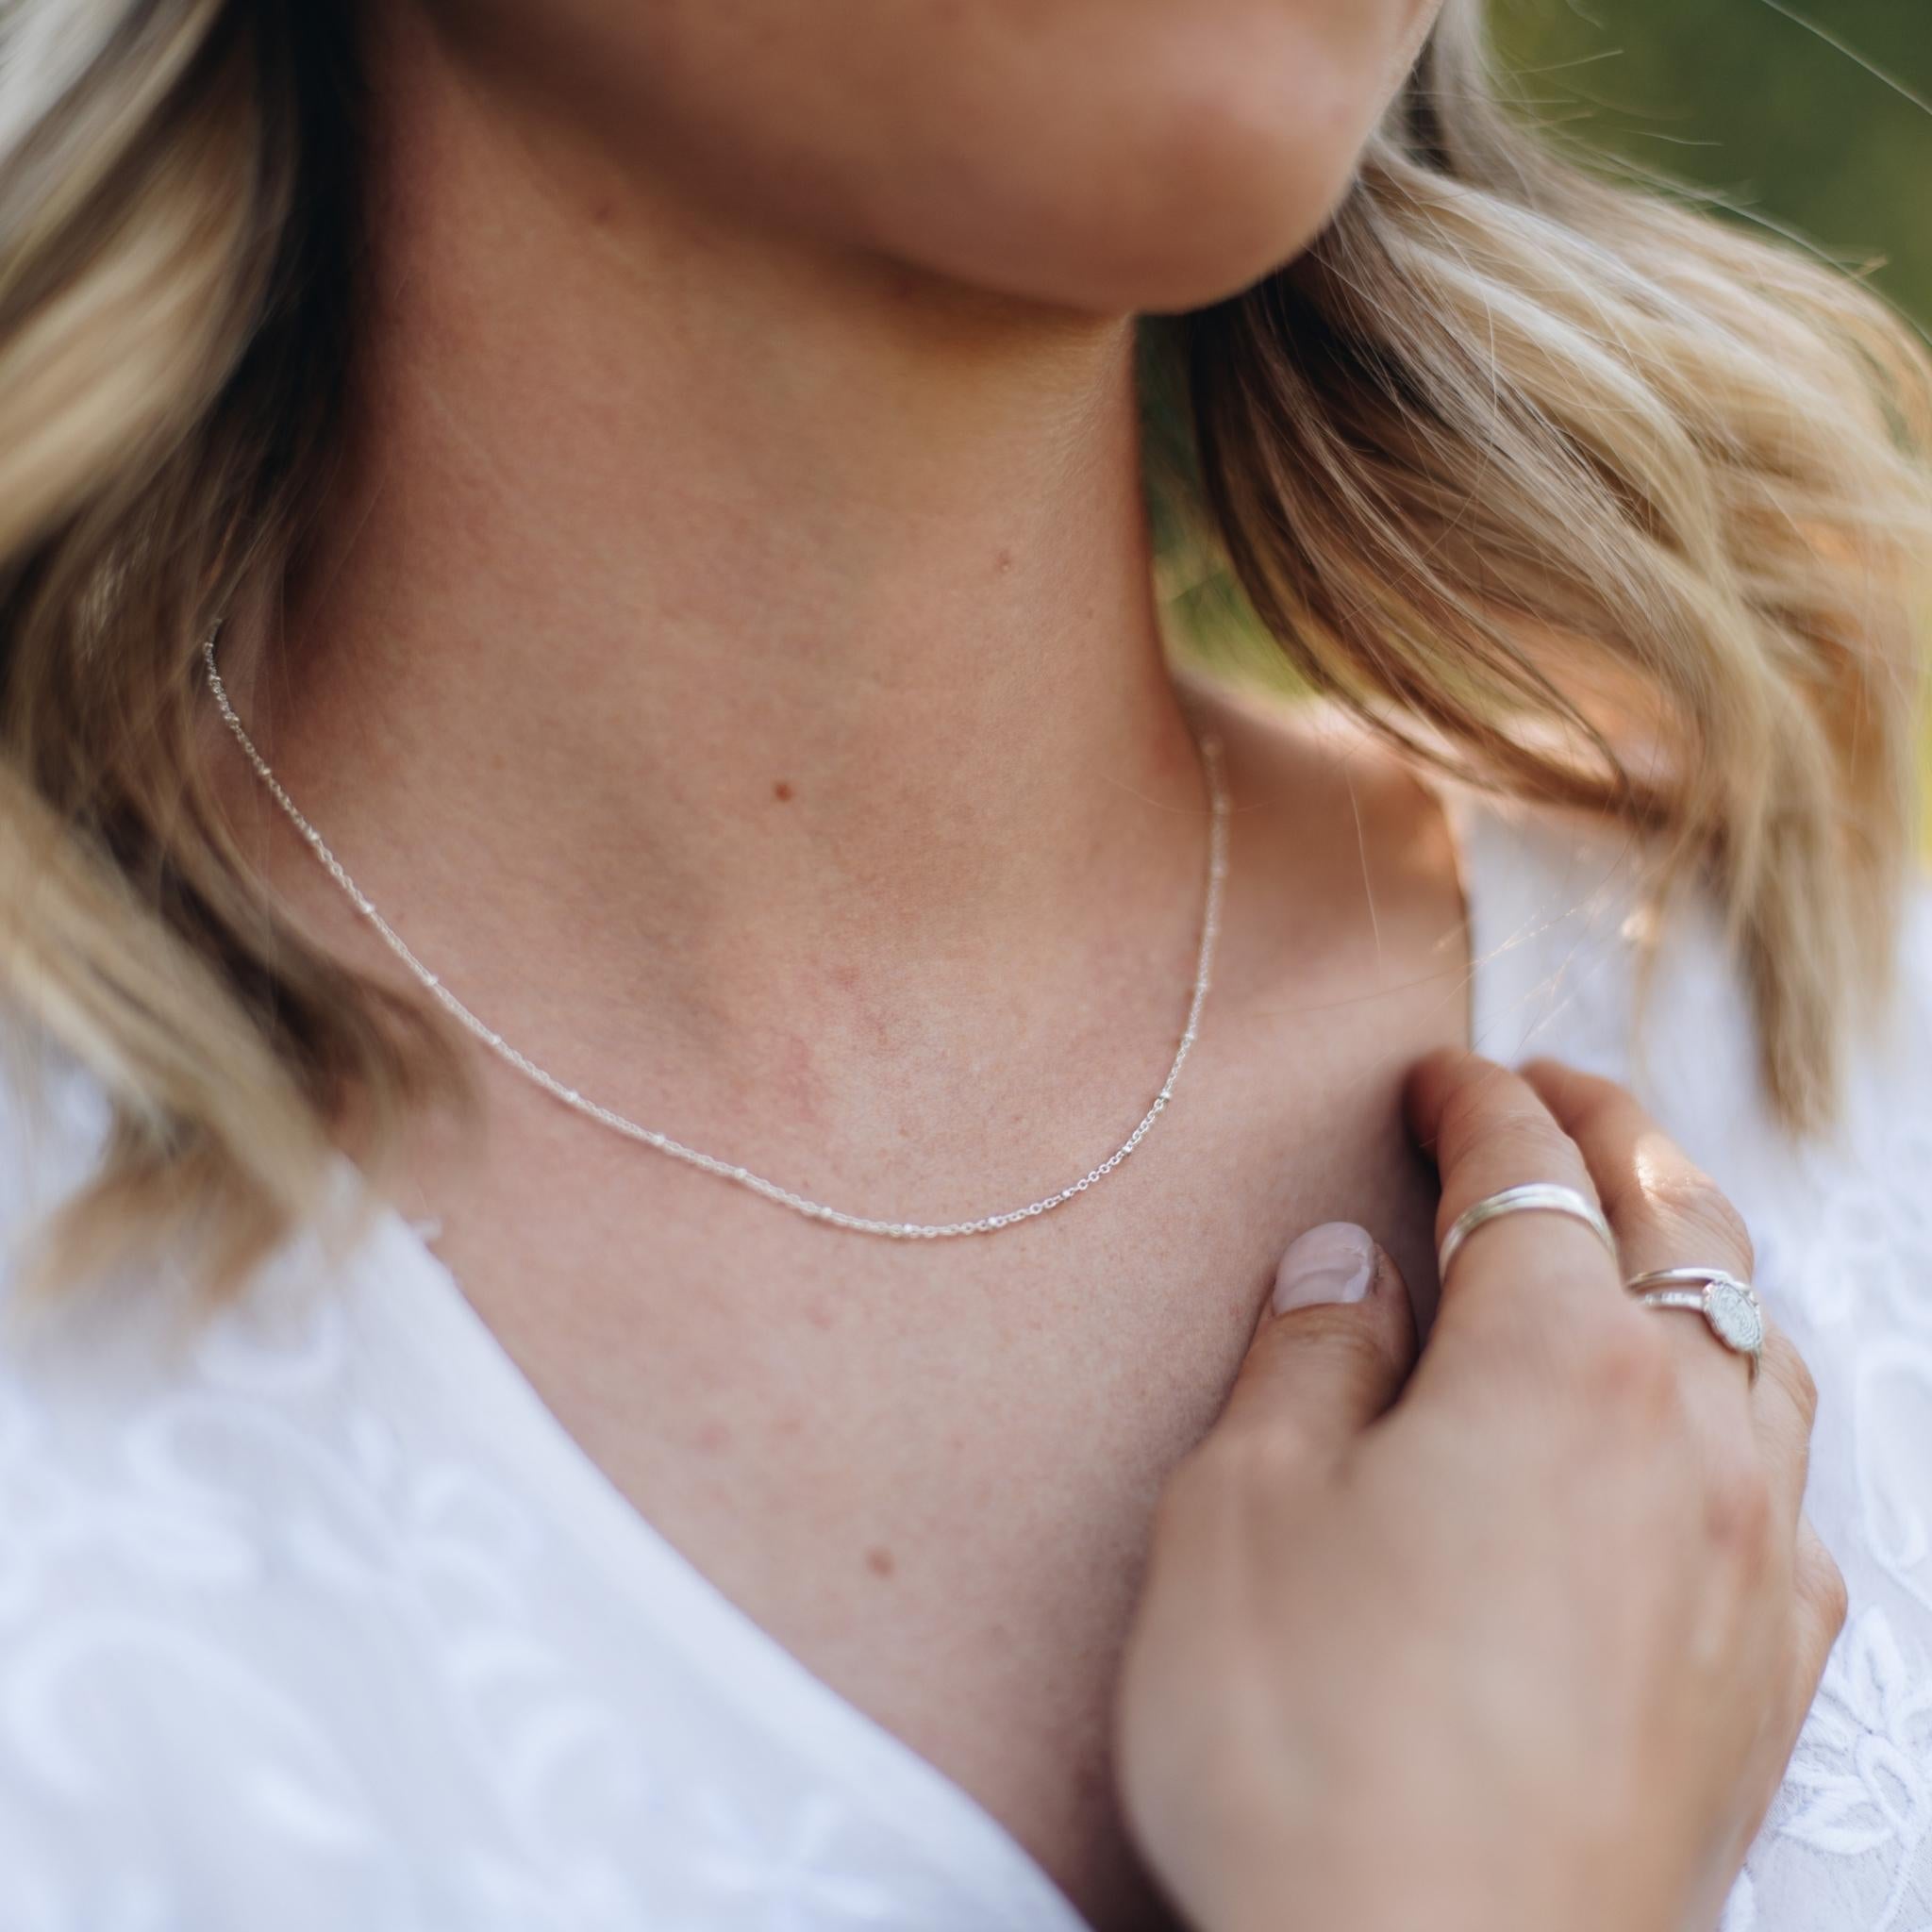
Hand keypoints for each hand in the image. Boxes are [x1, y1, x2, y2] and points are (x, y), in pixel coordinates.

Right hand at [1115, 1053, 1844, 1931]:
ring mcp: (1755, 1565)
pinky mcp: (1772, 1681)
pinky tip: (1705, 1438)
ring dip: (1698, 1253)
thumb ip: (1306, 1360)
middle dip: (1614, 1133)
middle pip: (1680, 1225)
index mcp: (1558, 1370)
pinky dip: (1744, 1403)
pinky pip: (1791, 1485)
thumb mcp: (1240, 1516)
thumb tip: (1345, 1266)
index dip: (1477, 1104)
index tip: (1440, 1076)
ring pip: (1761, 1344)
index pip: (1528, 1178)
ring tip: (1642, 1228)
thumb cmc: (1313, 1756)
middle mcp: (1692, 1442)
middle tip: (1554, 1091)